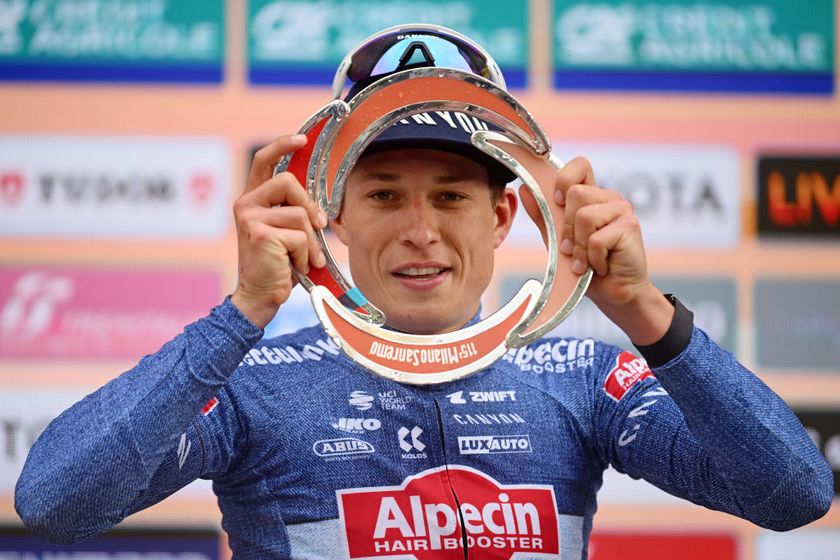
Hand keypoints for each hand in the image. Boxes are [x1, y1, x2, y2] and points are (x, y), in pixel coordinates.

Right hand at [230, 135, 327, 328]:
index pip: (263, 161)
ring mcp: (250, 218)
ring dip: (309, 241)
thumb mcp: (286, 233)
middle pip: (288, 182)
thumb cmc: (277, 266)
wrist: (260, 297)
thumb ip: (295, 213)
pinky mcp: (260, 234)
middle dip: (310, 206)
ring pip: (299, 214)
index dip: (282, 145)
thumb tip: (320, 209)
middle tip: (319, 227)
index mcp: (252, 200)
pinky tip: (295, 266)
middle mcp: (245, 204)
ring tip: (303, 259)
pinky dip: (305, 255)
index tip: (301, 139)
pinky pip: (300, 236)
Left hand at [546, 157, 672, 344]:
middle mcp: (609, 198)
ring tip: (585, 261)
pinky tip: (600, 266)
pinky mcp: (630, 226)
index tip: (557, 201)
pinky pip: (596, 238)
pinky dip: (592, 258)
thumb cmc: (587, 267)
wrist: (613, 294)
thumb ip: (543, 216)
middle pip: (575, 193)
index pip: (580, 165)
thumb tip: (525, 190)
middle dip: (566, 227)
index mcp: (592, 197)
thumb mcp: (557, 240)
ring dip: (579, 246)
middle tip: (572, 249)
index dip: (564, 177)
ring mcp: (622, 210)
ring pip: (584, 216)